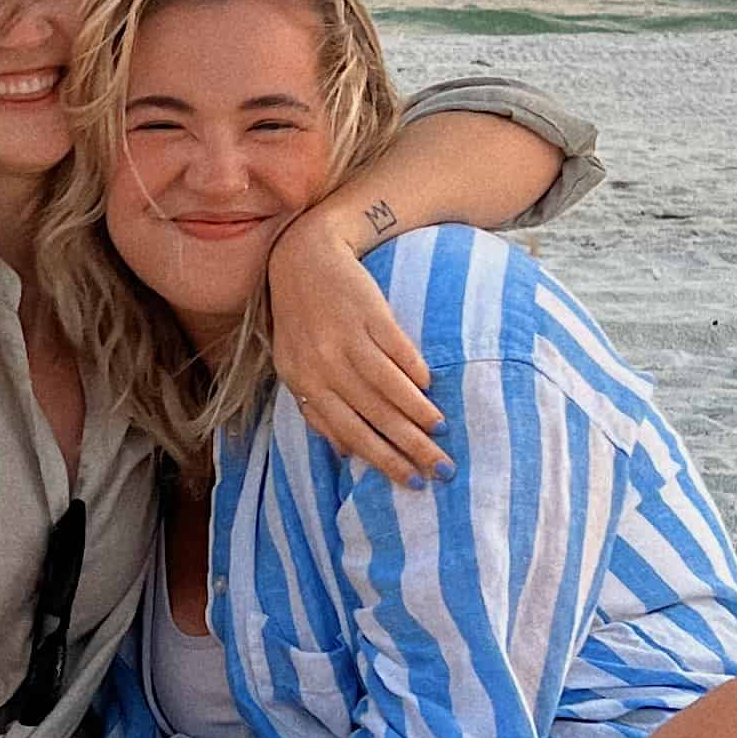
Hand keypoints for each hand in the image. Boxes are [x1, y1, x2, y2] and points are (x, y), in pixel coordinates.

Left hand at [266, 216, 446, 481]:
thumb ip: (315, 410)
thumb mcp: (294, 367)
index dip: (382, 459)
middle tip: (442, 467)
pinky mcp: (368, 312)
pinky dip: (413, 371)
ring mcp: (345, 337)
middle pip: (374, 415)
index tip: (411, 480)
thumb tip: (345, 454)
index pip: (349, 432)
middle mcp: (323, 364)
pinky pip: (396, 349)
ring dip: (417, 412)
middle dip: (410, 446)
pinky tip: (429, 387)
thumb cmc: (301, 320)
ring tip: (440, 430)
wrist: (303, 257)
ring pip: (387, 386)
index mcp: (304, 383)